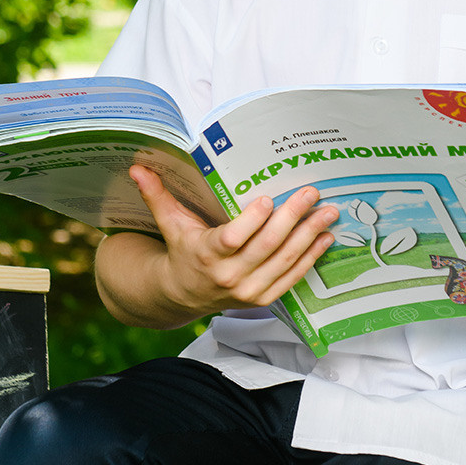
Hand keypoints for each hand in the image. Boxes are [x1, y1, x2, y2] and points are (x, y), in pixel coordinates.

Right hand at [131, 165, 338, 316]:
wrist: (183, 294)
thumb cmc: (181, 249)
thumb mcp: (169, 223)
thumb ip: (157, 195)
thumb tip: (137, 166)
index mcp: (207, 254)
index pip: (232, 238)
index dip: (252, 221)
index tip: (267, 198)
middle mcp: (229, 276)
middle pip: (267, 246)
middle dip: (293, 217)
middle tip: (311, 193)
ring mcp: (249, 290)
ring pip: (285, 261)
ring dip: (310, 235)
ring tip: (329, 212)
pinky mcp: (263, 298)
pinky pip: (292, 278)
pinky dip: (311, 258)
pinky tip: (326, 238)